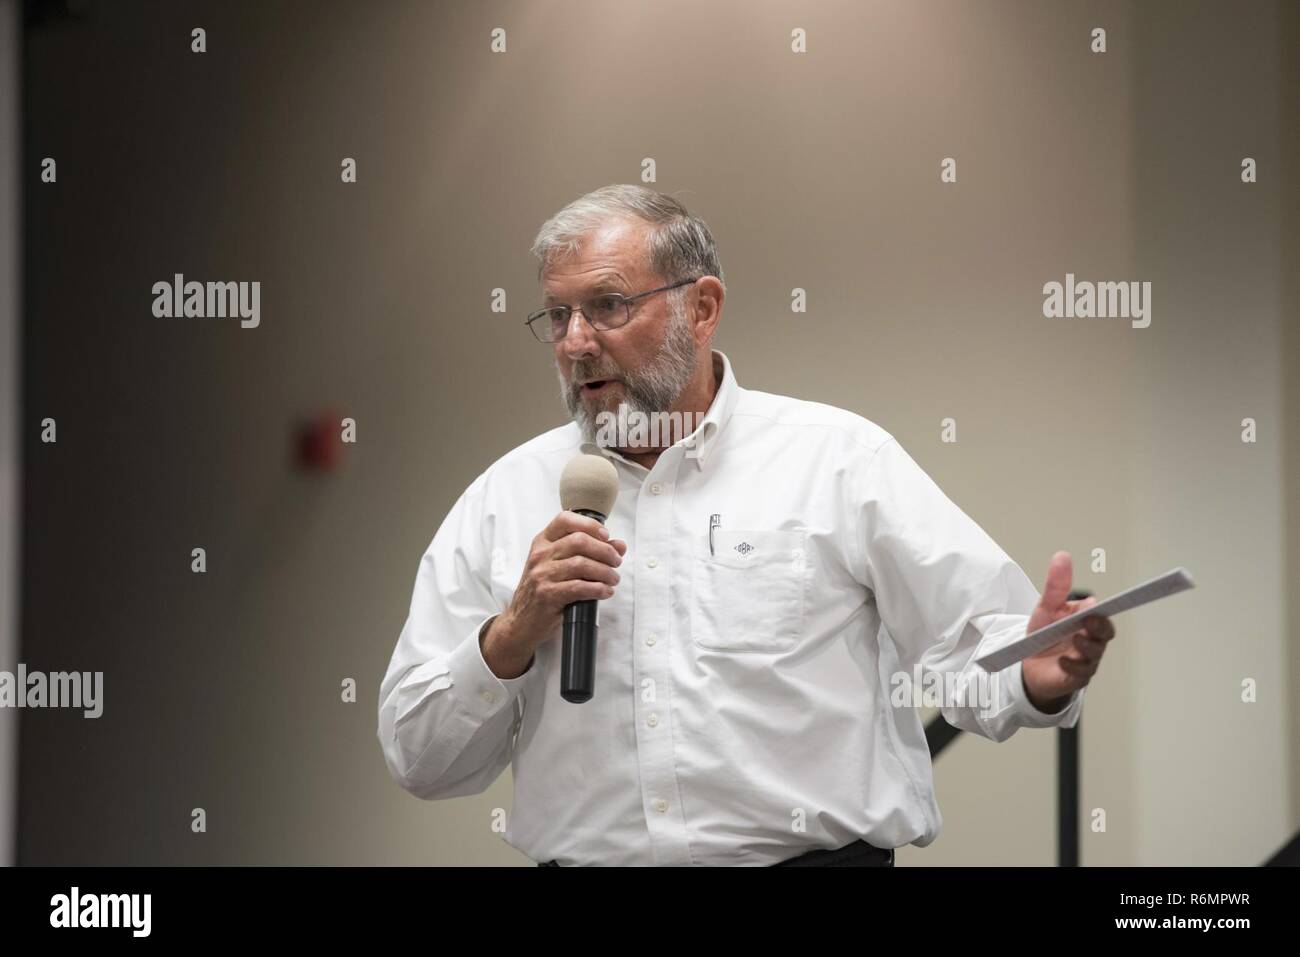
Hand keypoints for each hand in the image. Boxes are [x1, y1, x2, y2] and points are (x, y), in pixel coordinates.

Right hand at [481, 511, 626, 677]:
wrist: (521, 621)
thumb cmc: (543, 591)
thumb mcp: (559, 566)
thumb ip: (588, 552)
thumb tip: (618, 545)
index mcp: (543, 542)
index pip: (565, 520)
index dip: (590, 525)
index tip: (606, 535)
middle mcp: (541, 555)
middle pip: (579, 541)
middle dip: (605, 551)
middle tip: (616, 561)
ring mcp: (542, 574)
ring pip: (582, 564)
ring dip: (605, 572)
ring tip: (613, 579)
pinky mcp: (547, 594)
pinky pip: (579, 587)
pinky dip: (598, 589)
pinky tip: (605, 591)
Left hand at [1021, 551, 1115, 712]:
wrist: (1029, 665)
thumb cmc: (1043, 634)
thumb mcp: (1046, 607)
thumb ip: (1056, 585)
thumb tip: (1062, 556)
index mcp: (1087, 621)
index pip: (1105, 613)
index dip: (1112, 607)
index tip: (1117, 600)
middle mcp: (1092, 640)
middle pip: (1105, 633)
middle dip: (1099, 627)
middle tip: (1088, 621)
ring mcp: (1086, 660)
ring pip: (1094, 653)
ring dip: (1086, 646)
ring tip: (1074, 640)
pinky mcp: (1075, 677)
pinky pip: (1080, 673)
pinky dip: (1072, 666)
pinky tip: (1062, 661)